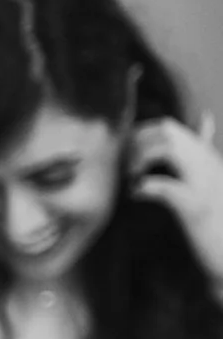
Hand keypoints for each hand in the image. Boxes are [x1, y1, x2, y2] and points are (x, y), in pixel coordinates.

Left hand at [131, 113, 222, 271]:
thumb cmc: (216, 219)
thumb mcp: (208, 181)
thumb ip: (205, 149)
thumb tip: (205, 119)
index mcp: (206, 158)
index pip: (168, 127)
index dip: (139, 135)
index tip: (125, 156)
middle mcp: (207, 164)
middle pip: (166, 131)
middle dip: (136, 143)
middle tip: (125, 167)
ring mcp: (203, 183)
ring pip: (168, 150)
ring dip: (140, 160)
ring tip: (131, 178)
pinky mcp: (196, 206)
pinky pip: (167, 187)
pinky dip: (146, 187)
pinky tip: (136, 194)